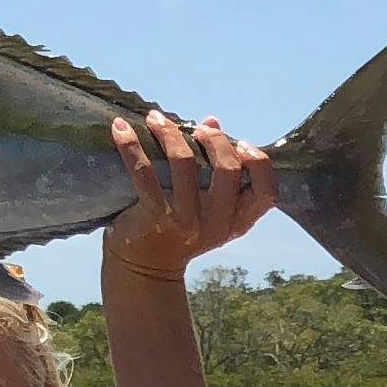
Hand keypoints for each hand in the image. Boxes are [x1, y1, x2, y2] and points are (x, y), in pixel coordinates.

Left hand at [105, 114, 276, 282]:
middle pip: (227, 169)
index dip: (260, 164)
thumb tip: (212, 121)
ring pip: (184, 162)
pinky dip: (130, 145)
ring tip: (155, 118)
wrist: (145, 268)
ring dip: (170, 133)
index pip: (266, 194)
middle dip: (215, 140)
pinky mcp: (154, 216)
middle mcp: (215, 224)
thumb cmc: (180, 230)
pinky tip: (119, 128)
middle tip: (199, 129)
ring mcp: (185, 221)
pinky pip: (143, 172)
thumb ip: (214, 169)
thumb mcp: (207, 209)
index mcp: (236, 222)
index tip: (243, 144)